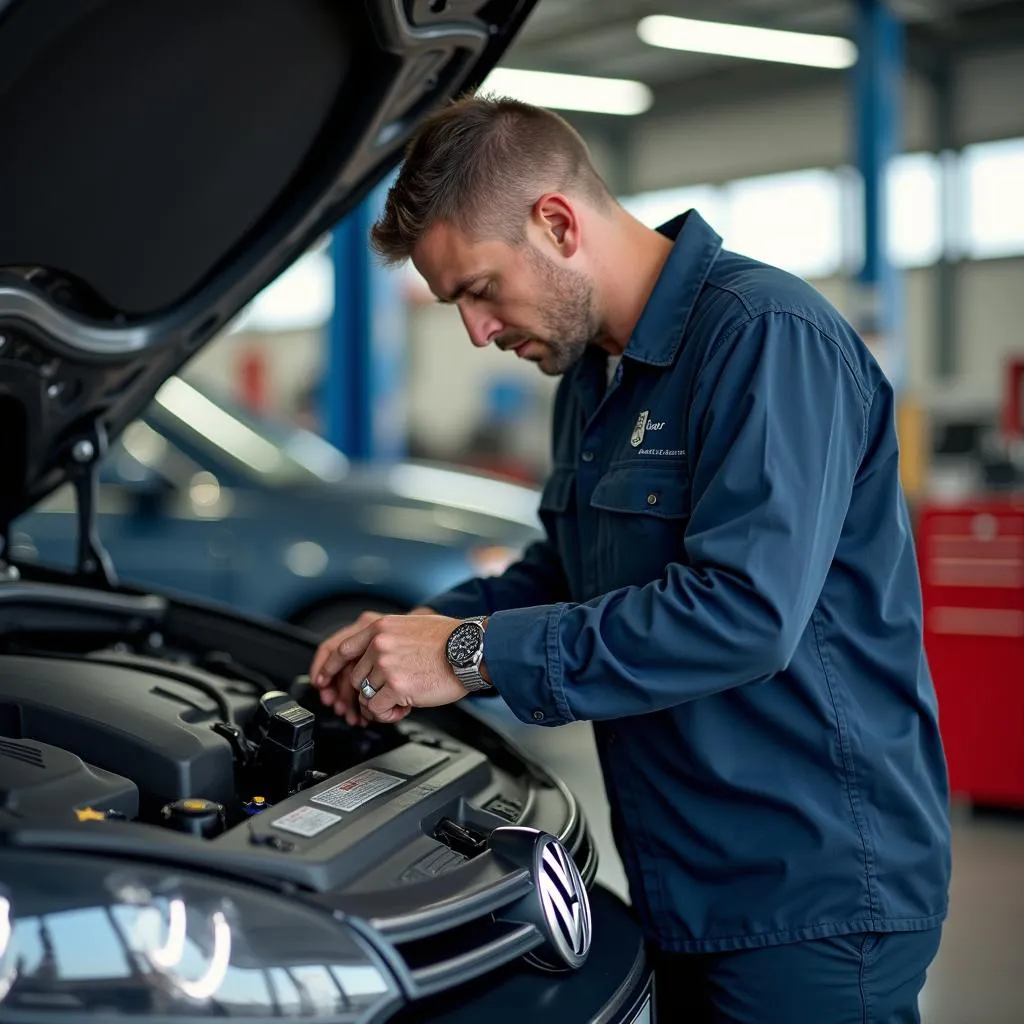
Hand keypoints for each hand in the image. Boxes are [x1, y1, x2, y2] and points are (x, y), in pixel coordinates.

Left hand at [316, 614, 469, 724]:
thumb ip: (389, 638)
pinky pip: (377, 709)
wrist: (470, 649)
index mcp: (381, 627)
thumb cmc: (450, 639)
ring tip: (402, 701)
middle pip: (355, 678)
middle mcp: (379, 644)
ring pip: (365, 696)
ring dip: (381, 704)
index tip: (324, 679)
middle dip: (369, 691)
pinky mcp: (395, 686)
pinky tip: (404, 707)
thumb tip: (376, 658)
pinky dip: (388, 714)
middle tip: (390, 695)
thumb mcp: (411, 625)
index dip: (330, 667)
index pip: (342, 648)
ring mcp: (386, 665)